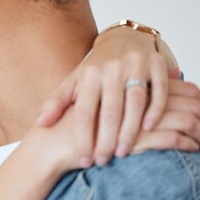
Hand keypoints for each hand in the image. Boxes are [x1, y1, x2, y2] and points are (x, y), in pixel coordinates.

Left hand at [36, 26, 199, 167]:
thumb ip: (57, 102)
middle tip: (103, 161)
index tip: (84, 161)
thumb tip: (40, 124)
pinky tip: (149, 130)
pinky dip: (156, 110)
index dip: (83, 138)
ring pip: (135, 101)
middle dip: (106, 139)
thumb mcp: (74, 82)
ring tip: (123, 152)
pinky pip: (159, 90)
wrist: (123, 38)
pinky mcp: (156, 62)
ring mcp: (135, 64)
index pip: (84, 111)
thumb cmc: (97, 68)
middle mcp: (111, 68)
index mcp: (89, 74)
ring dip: (130, 130)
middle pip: (110, 110)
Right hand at [131, 80, 199, 153]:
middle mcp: (148, 98)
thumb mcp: (137, 98)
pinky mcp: (141, 137)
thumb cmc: (124, 121)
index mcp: (149, 86)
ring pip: (189, 122)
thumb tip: (188, 87)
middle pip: (193, 106)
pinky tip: (191, 148)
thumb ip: (157, 89)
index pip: (190, 89)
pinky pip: (176, 138)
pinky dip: (190, 144)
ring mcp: (144, 117)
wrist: (96, 141)